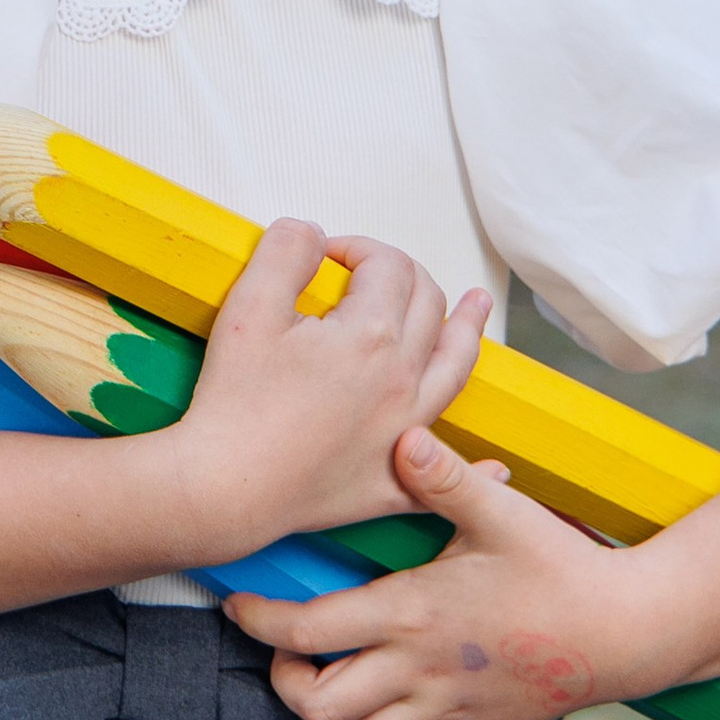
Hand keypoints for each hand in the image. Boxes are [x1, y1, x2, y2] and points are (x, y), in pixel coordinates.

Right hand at [174, 221, 489, 558]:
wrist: (225, 487)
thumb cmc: (233, 401)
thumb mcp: (249, 305)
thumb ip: (286, 252)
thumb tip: (312, 232)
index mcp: (371, 335)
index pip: (387, 266)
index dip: (357, 247)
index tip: (325, 255)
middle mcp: (402, 380)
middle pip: (428, 305)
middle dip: (405, 275)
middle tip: (374, 273)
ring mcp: (404, 433)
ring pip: (454, 370)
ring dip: (468, 331)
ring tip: (477, 307)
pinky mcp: (390, 482)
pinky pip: (446, 473)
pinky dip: (475, 468)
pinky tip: (493, 468)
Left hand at [223, 424, 675, 719]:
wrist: (628, 632)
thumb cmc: (562, 566)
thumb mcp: (503, 513)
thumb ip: (445, 478)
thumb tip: (403, 438)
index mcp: (413, 614)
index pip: (310, 630)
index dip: (260, 622)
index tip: (238, 605)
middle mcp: (421, 671)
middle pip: (321, 706)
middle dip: (285, 683)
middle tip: (284, 650)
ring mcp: (449, 710)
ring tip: (323, 682)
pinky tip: (386, 716)